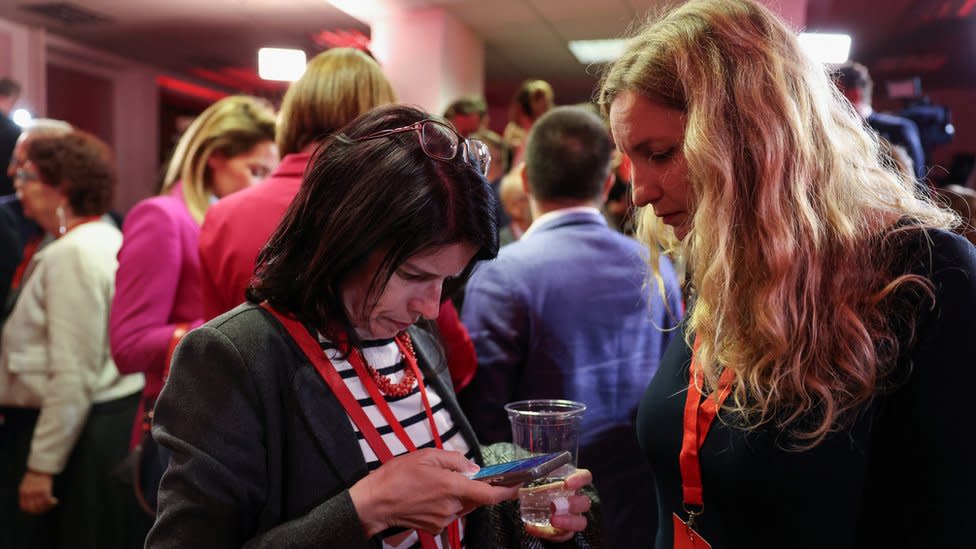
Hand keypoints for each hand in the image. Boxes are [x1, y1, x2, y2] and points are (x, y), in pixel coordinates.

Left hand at [19, 470, 57, 514]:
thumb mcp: (27, 483)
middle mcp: (27, 493)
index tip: (39, 509)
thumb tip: (34, 503)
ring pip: (40, 506)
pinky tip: (55, 500)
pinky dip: (51, 502)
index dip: (32, 511)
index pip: (25, 507)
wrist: (42, 464)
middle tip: (47, 508)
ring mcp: (35, 492)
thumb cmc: (37, 473)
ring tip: (52, 504)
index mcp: (22, 492)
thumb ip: (28, 492)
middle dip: (41, 510)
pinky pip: (47, 500)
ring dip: (47, 507)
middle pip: (33, 509)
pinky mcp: (43, 489)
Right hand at [350, 448, 519, 536]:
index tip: (519, 485)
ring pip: (463, 505)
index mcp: (451, 487)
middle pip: (476, 498)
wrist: (374, 503)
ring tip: (436, 481)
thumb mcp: (426, 456)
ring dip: (458, 493)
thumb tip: (471, 467)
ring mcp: (444, 519)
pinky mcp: (436, 527)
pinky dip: (447, 502)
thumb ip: (453, 460)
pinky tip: (429, 493)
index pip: (489, 494)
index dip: (507, 491)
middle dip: (474, 486)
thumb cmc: (396, 477)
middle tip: (459, 472)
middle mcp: (451, 507)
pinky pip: (451, 512)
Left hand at [523, 468, 592, 542]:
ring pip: (581, 522)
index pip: (585, 477)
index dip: (580, 479)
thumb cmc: (531, 483)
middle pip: (585, 502)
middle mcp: (574, 499)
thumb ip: (522, 473)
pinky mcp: (562, 531)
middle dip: (573, 504)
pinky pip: (563, 535)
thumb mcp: (528, 475)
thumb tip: (511, 476)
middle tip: (555, 504)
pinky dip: (548, 533)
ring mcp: (570, 516)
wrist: (524, 501)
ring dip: (568, 521)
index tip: (567, 483)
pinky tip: (533, 528)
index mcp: (570, 481)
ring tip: (552, 518)